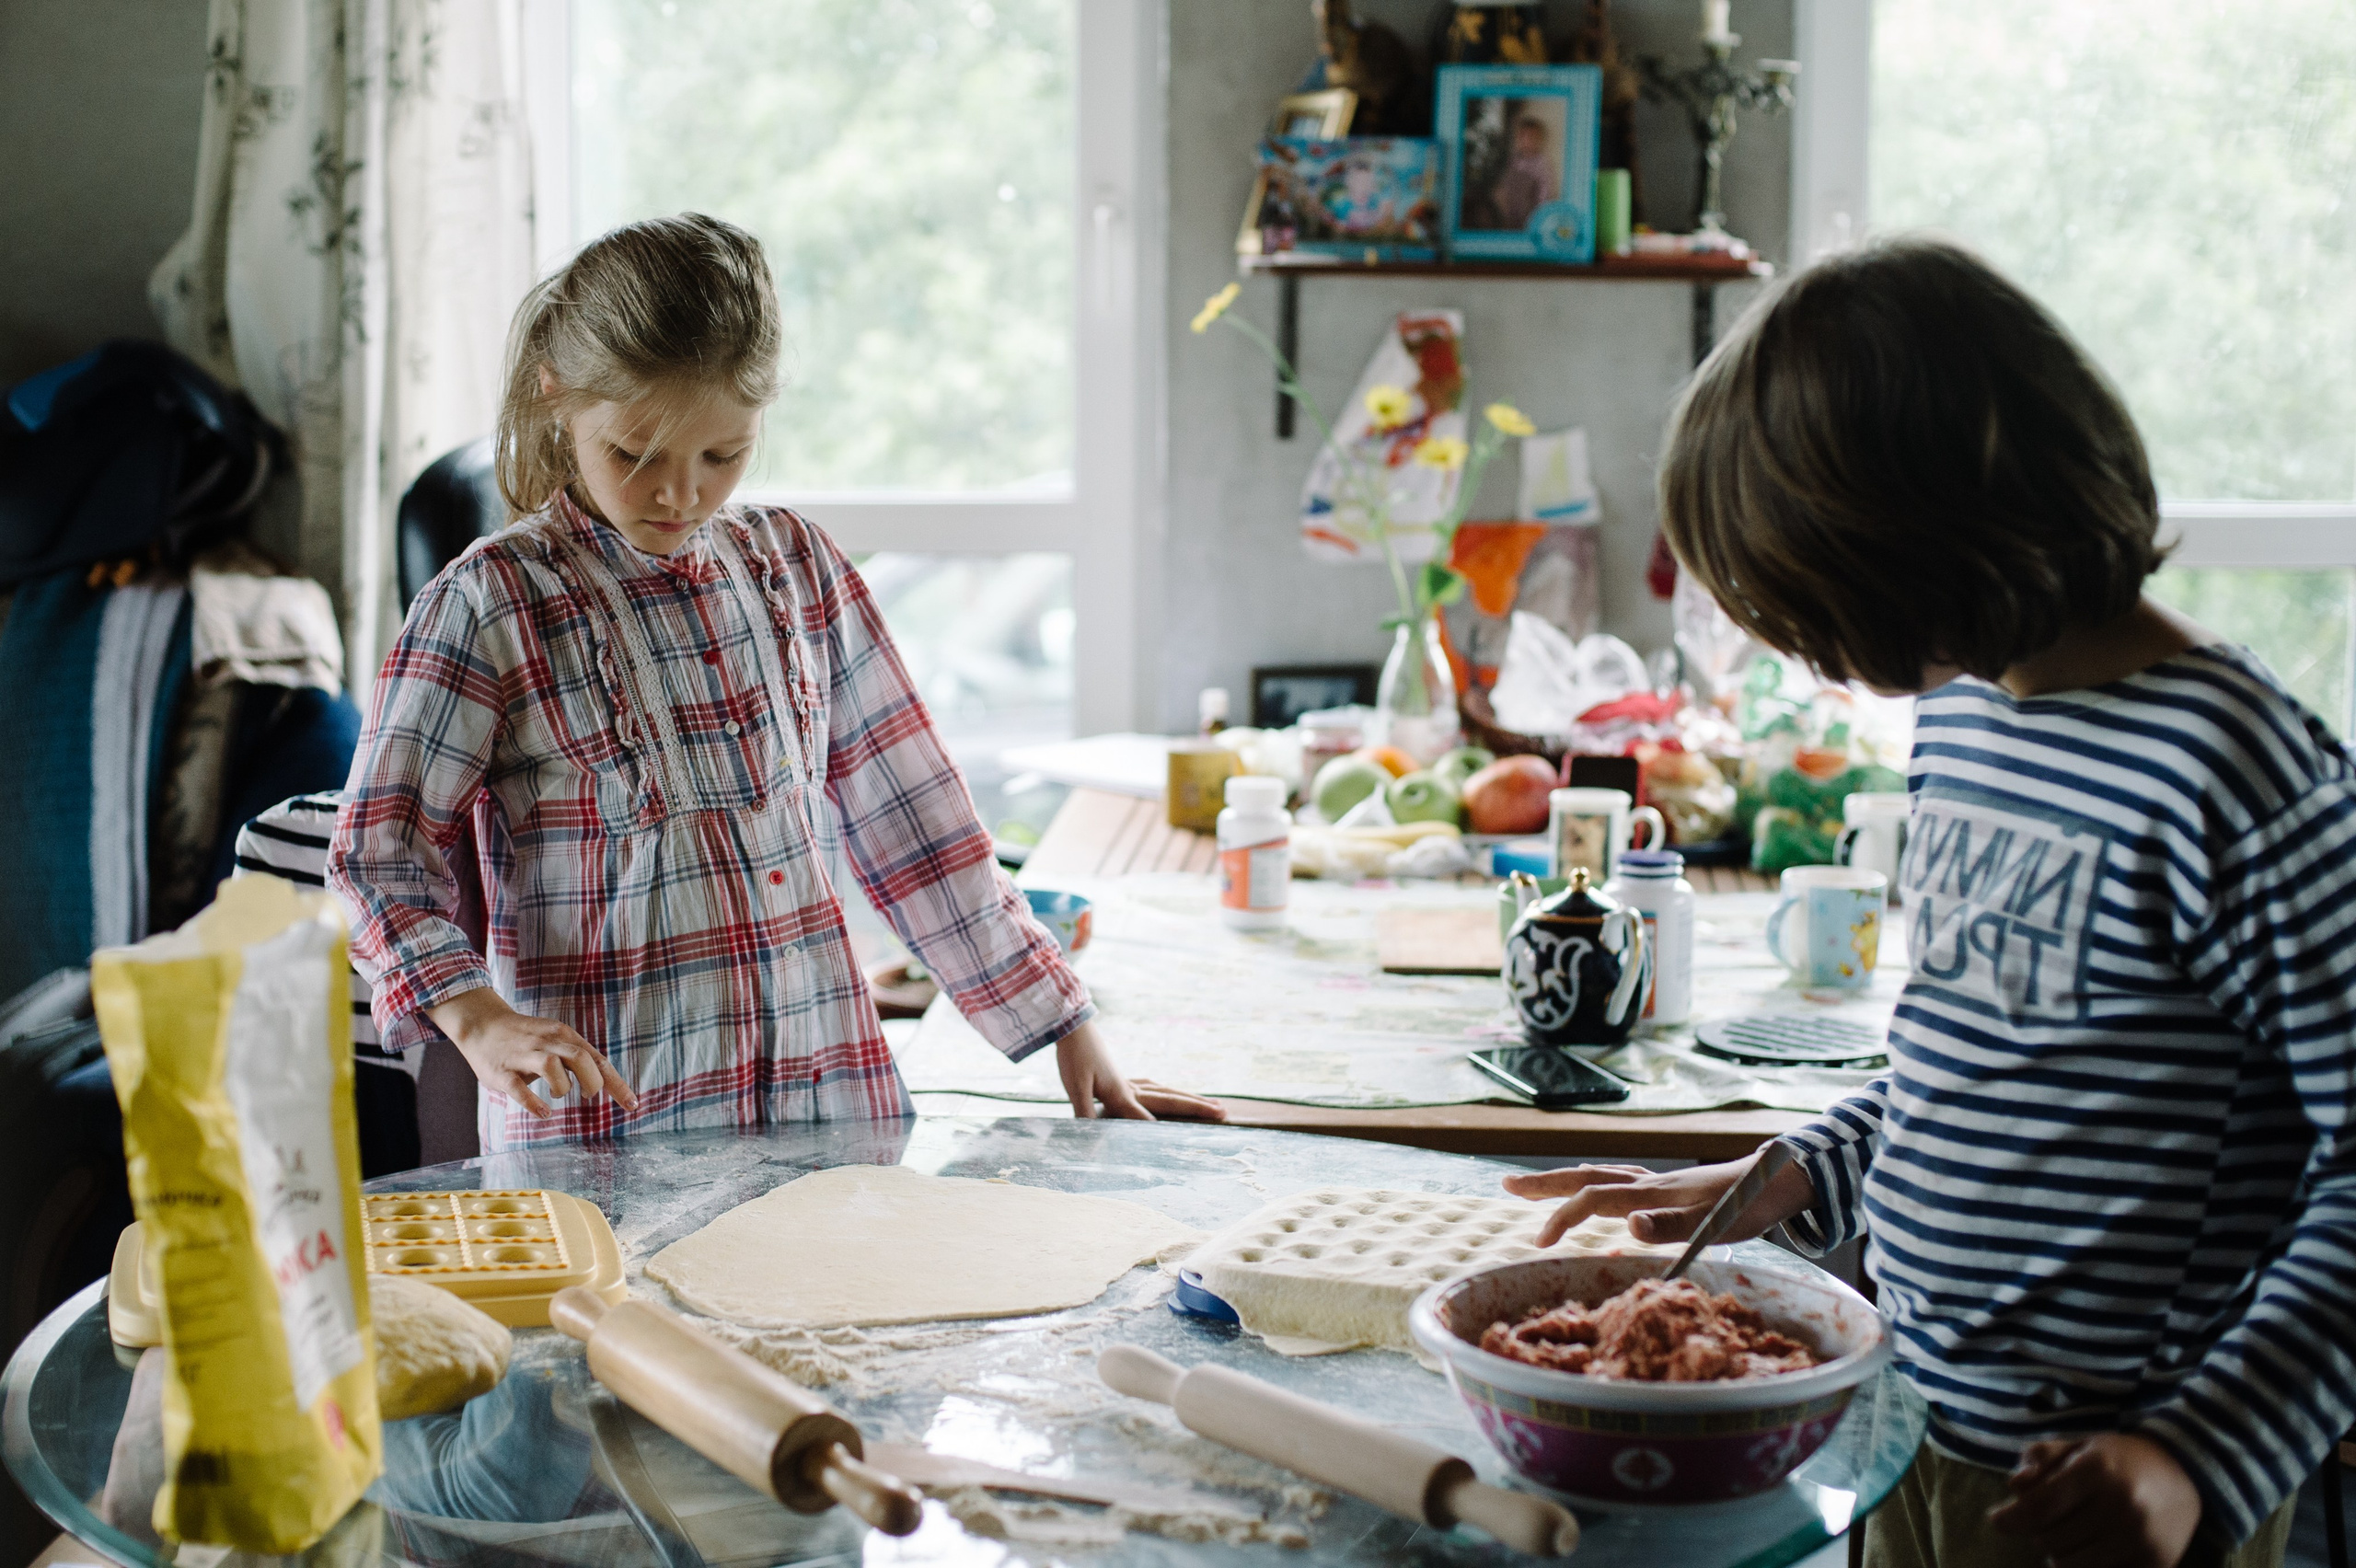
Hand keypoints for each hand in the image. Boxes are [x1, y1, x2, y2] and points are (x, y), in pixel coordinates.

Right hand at [425, 987, 639, 1118]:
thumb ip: (577, 1059)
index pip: (597, 1060)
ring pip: (552, 1066)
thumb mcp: (555, 1042)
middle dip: (593, 1082)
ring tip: (557, 1095)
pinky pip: (519, 1087)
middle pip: (580, 1058)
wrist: (482, 1023)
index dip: (616, 1084)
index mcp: (564, 1037)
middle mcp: (547, 1042)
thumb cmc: (525, 1039)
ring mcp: (524, 1055)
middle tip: (588, 1097)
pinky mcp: (502, 1070)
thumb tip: (602, 1081)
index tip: (633, 1105)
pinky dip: (533, 1102)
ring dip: (562, 1087)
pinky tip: (544, 1113)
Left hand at [1055, 1023, 1226, 1121]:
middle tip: (1223, 1111)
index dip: (1160, 1132)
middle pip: (1169, 1100)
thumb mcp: (1075, 1086)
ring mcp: (1129, 1081)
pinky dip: (1165, 1092)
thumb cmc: (1074, 1057)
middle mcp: (1131, 1088)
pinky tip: (1162, 1091)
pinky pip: (1152, 1087)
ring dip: (1187, 1098)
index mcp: (1121, 1093)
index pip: (1143, 1119)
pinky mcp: (1122, 1077)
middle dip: (1196, 1107)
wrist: (1074, 1028)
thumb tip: (1091, 1134)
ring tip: (1209, 1102)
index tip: (1185, 1144)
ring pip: (1165, 1092)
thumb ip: (1085, 1111)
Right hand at [1501, 1148, 1816, 1246]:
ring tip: (1532, 1187)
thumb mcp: (1715, 1222)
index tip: (1540, 1244)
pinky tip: (1593, 1197)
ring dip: (1563, 1181)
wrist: (1782, 1178)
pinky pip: (1618, 1182)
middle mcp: (1648, 1183)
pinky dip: (1593, 1187)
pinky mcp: (1669, 1189)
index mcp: (1651, 1193)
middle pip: (1585, 1176)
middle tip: (1506, 1186)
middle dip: (1544, 1184)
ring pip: (1598, 1175)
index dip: (1563, 1218)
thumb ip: (1671, 1226)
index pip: (1593, 1199)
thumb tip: (1628, 1227)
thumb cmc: (1750, 1205)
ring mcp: (1658, 1184)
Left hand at [1987, 1434, 2201, 1567]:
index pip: (2040, 1506)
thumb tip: (2015, 1486)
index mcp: (2099, 1470)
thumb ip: (2041, 1459)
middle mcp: (2123, 1506)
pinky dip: (2088, 1566)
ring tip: (2072, 1533)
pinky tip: (2093, 1549)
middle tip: (2051, 1519)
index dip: (2011, 1518)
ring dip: (2060, 1552)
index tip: (1996, 1520)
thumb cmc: (2119, 1458)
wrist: (2185, 1473)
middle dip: (2040, 1530)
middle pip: (2050, 1539)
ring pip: (2070, 1564)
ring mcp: (2142, 1539)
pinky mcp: (2156, 1564)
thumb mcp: (2078, 1445)